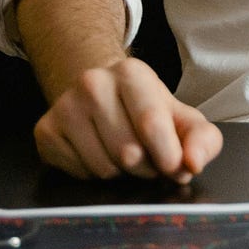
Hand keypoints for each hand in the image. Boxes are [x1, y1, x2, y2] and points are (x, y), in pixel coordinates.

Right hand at [33, 56, 223, 182]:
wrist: (100, 92)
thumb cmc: (146, 110)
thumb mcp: (183, 118)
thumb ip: (202, 140)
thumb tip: (194, 164)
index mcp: (132, 73)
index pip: (151, 124)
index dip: (168, 156)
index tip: (174, 167)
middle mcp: (93, 83)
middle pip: (127, 153)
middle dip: (145, 167)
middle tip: (147, 156)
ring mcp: (65, 106)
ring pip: (103, 169)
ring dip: (120, 173)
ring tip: (122, 152)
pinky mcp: (45, 130)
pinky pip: (79, 175)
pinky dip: (94, 174)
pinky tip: (98, 153)